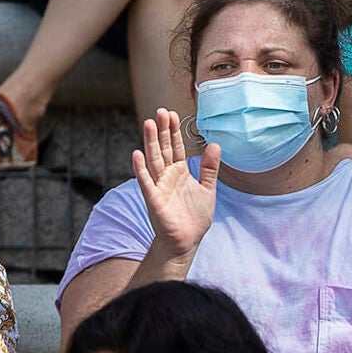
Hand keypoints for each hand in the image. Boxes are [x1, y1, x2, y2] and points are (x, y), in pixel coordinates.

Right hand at [135, 108, 218, 256]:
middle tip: (160, 111)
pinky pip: (146, 182)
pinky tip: (136, 154)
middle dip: (162, 130)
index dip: (174, 131)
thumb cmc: (195, 217)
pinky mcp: (153, 199)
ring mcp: (159, 186)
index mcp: (180, 172)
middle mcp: (167, 176)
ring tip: (147, 123)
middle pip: (164, 149)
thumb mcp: (208, 189)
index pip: (176, 147)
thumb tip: (215, 145)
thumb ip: (210, 168)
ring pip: (154, 160)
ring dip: (149, 142)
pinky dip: (140, 169)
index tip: (172, 114)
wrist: (187, 241)